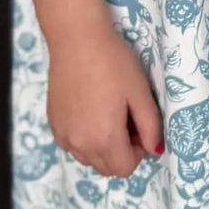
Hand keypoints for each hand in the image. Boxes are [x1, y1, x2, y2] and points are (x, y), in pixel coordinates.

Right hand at [47, 23, 163, 176]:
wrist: (77, 40)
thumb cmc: (114, 63)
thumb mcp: (140, 92)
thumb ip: (150, 126)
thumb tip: (155, 150)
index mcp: (104, 139)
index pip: (125, 168)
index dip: (139, 150)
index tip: (140, 124)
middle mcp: (79, 145)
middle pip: (107, 167)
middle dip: (122, 150)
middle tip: (127, 116)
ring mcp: (63, 136)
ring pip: (89, 158)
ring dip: (103, 146)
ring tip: (108, 110)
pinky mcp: (53, 124)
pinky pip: (73, 145)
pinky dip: (85, 137)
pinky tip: (90, 107)